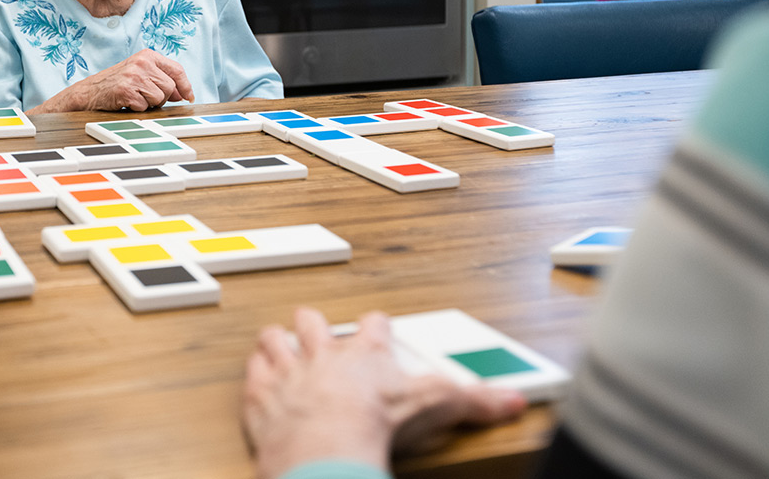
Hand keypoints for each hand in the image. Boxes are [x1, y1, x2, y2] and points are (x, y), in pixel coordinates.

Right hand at [29, 48, 193, 112]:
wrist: (89, 91)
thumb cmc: (116, 83)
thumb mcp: (140, 73)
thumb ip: (161, 79)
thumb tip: (183, 94)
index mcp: (148, 55)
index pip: (177, 70)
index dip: (185, 86)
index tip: (189, 97)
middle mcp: (142, 62)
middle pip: (170, 87)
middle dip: (162, 98)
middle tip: (146, 97)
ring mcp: (134, 76)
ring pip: (160, 98)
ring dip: (149, 104)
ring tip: (135, 97)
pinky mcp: (127, 90)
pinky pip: (145, 106)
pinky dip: (138, 108)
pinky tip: (126, 101)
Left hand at [242, 308, 525, 478]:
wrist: (328, 447)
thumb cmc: (379, 423)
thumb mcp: (438, 408)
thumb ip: (476, 402)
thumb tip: (516, 401)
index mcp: (365, 354)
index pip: (374, 326)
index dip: (376, 327)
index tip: (377, 326)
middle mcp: (323, 355)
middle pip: (312, 322)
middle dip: (313, 324)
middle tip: (315, 329)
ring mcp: (288, 373)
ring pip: (274, 340)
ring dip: (276, 342)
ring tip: (278, 343)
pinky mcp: (261, 398)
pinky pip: (252, 375)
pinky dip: (254, 376)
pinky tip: (257, 378)